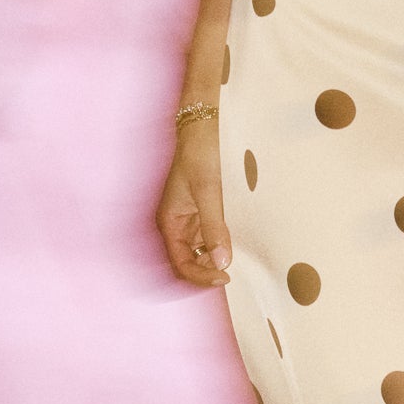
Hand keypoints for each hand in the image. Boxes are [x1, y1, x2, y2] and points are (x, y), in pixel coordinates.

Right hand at [157, 122, 231, 286]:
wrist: (205, 126)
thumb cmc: (201, 153)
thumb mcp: (209, 192)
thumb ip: (214, 229)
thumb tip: (222, 263)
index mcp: (169, 221)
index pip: (181, 263)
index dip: (200, 276)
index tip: (225, 277)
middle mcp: (175, 223)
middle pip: (187, 262)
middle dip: (206, 272)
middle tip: (230, 275)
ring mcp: (188, 218)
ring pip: (198, 252)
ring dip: (213, 260)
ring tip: (234, 262)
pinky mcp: (201, 211)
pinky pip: (207, 237)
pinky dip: (218, 245)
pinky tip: (233, 245)